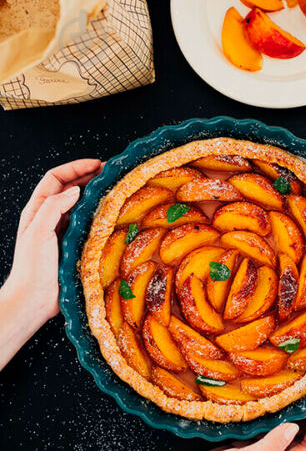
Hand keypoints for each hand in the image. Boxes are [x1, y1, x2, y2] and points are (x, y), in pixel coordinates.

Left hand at [0, 159, 103, 368]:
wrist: (34, 299)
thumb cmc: (32, 267)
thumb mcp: (38, 231)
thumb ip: (54, 207)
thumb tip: (76, 190)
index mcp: (38, 209)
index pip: (56, 178)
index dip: (75, 167)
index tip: (96, 164)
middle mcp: (51, 216)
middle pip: (70, 187)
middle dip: (89, 176)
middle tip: (110, 172)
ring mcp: (64, 229)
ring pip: (82, 204)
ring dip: (96, 193)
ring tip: (114, 188)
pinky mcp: (75, 243)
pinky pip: (90, 223)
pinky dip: (100, 214)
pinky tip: (112, 213)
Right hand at [215, 401, 305, 450]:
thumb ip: (275, 445)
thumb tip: (292, 428)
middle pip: (297, 433)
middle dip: (305, 412)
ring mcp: (261, 448)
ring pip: (279, 428)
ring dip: (285, 410)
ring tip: (292, 388)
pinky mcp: (246, 444)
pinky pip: (261, 426)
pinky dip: (265, 412)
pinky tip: (265, 397)